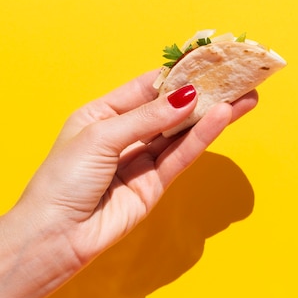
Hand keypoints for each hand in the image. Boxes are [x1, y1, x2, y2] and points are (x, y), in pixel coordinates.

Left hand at [18, 70, 257, 268]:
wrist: (53, 237)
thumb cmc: (64, 178)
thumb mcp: (101, 136)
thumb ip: (147, 118)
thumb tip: (187, 96)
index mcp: (102, 114)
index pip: (146, 87)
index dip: (176, 75)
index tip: (207, 60)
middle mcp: (124, 135)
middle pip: (169, 109)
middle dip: (201, 94)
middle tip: (236, 78)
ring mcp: (140, 161)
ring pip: (181, 132)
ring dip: (211, 115)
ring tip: (244, 97)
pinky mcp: (154, 186)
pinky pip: (180, 156)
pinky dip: (201, 138)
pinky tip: (222, 118)